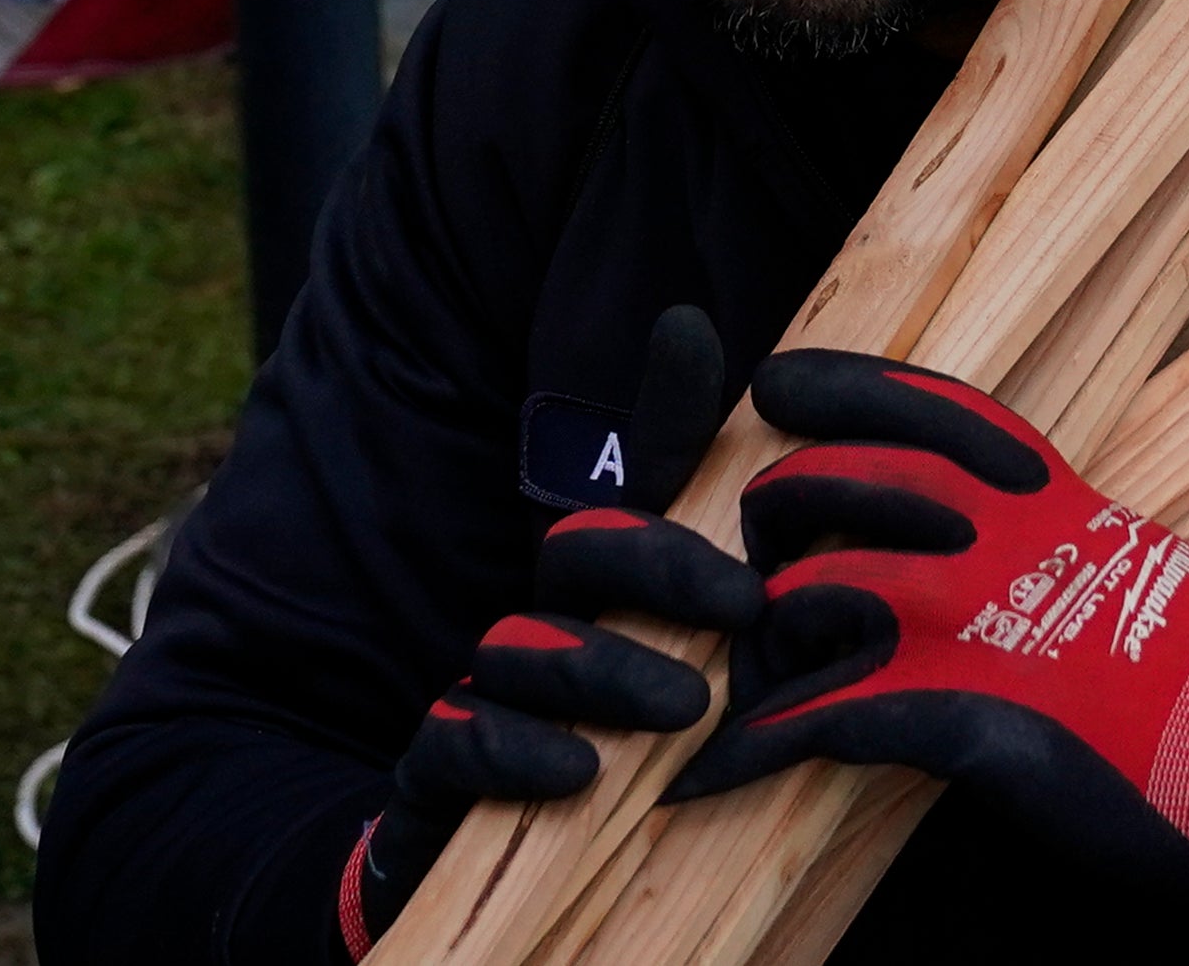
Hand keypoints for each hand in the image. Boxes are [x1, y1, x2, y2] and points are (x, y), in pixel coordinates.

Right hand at [340, 305, 764, 957]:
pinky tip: (577, 771)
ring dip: (602, 672)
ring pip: (520, 653)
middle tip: (743, 610)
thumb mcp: (680, 644)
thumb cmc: (606, 734)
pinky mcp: (436, 776)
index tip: (752, 565)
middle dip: (657, 574)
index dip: (673, 505)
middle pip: (574, 563)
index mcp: (593, 588)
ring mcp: (482, 695)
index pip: (622, 510)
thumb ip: (697, 516)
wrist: (496, 861)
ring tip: (685, 706)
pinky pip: (453, 746)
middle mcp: (537, 624)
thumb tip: (693, 327)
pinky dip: (510, 752)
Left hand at [669, 353, 1188, 929]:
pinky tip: (706, 779)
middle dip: (764, 540)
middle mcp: (979, 525)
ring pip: (793, 599)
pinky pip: (803, 723)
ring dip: (759, 654)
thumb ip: (1033, 532)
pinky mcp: (940, 708)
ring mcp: (954, 613)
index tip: (775, 389)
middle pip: (812, 488)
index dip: (824, 387)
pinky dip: (745, 754)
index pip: (903, 397)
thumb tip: (975, 549)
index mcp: (1030, 479)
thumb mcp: (1115, 550)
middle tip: (764, 585)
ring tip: (755, 694)